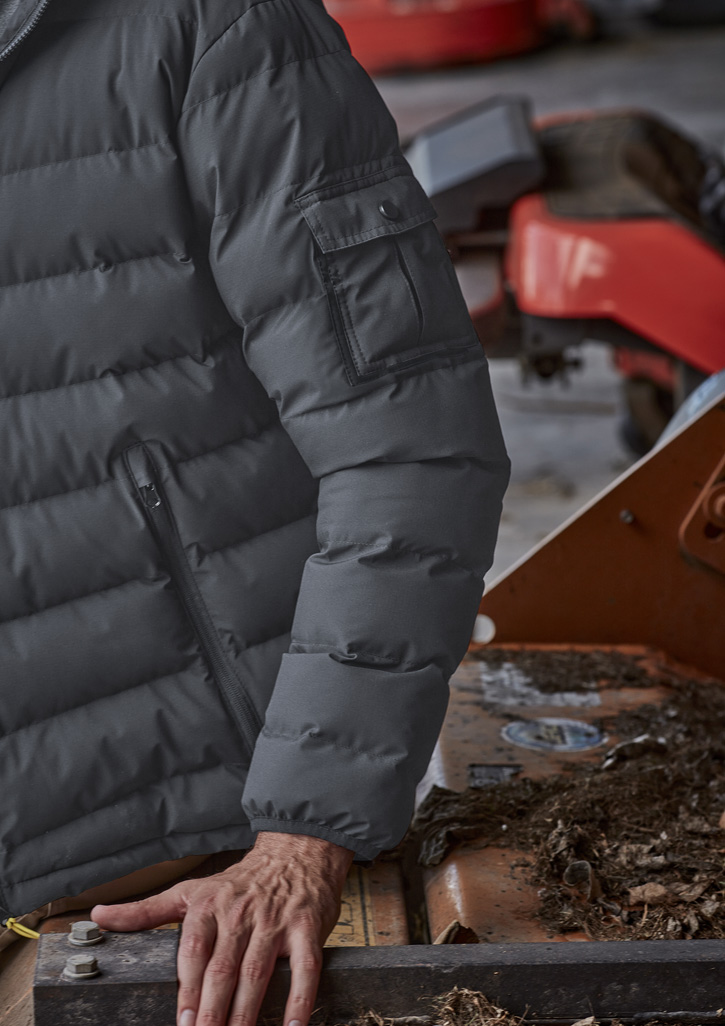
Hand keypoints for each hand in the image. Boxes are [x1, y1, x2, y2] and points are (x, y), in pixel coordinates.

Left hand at [91, 831, 354, 1025]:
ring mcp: (274, 922)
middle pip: (222, 970)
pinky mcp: (306, 928)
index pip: (193, 954)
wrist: (295, 851)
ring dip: (246, 1014)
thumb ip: (146, 910)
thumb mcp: (190, 889)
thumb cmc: (240, 880)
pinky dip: (300, 1001)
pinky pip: (305, 969)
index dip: (186, 990)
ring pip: (257, 974)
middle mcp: (240, 914)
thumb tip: (99, 915)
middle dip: (212, 1011)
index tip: (183, 1022)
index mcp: (209, 906)